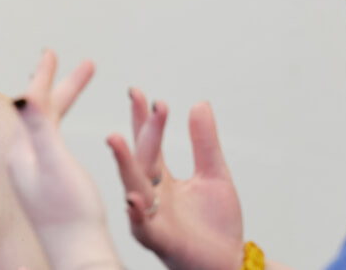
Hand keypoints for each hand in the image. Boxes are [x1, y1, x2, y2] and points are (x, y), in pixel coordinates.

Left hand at [7, 50, 120, 268]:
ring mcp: (33, 173)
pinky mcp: (45, 184)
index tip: (52, 52)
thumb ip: (38, 128)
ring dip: (63, 100)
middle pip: (42, 112)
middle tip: (81, 63)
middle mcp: (23, 160)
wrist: (79, 253)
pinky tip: (63, 127)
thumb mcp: (55, 164)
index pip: (31, 104)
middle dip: (61, 85)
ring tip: (80, 80)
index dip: (44, 76)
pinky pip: (51, 140)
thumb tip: (21, 96)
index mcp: (22, 152)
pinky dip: (61, 122)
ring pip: (48, 124)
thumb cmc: (71, 214)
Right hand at [107, 89, 243, 269]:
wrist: (229, 262)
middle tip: (138, 101)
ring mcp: (153, 218)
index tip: (137, 91)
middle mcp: (151, 196)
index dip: (143, 118)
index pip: (148, 143)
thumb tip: (199, 103)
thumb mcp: (214, 174)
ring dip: (124, 164)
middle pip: (141, 159)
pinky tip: (134, 198)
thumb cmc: (217, 224)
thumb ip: (204, 142)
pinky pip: (144, 228)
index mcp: (161, 180)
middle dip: (138, 131)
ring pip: (134, 187)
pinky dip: (138, 214)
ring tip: (116, 138)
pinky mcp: (160, 241)